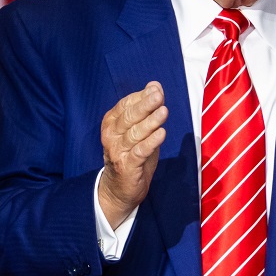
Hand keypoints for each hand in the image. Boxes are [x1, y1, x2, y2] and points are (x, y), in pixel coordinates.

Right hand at [97, 81, 166, 226]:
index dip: (141, 96)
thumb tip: (155, 85)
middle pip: (129, 117)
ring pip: (134, 133)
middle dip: (145, 105)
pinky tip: (161, 134)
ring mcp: (117, 151)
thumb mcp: (139, 130)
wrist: (119, 189)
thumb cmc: (131, 155)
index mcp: (112, 123)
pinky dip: (150, 143)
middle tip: (159, 96)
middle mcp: (111, 135)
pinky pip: (139, 152)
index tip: (156, 89)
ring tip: (164, 112)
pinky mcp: (127, 166)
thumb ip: (146, 109)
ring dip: (150, 122)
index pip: (125, 105)